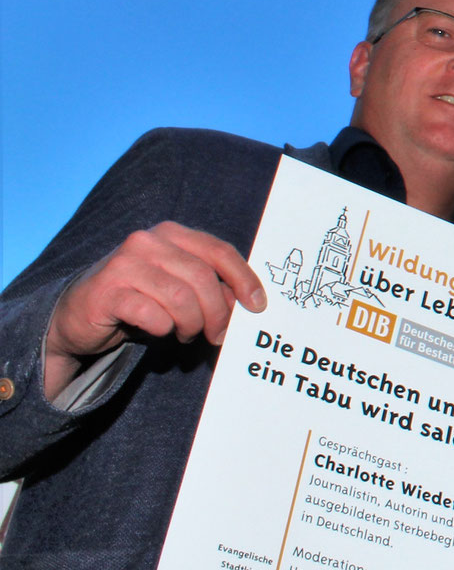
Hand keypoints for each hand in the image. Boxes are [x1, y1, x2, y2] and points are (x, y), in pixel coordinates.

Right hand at [43, 223, 265, 399]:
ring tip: (186, 333)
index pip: (219, 251)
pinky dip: (163, 328)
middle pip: (202, 278)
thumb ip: (211, 288)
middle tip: (218, 335)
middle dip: (218, 313)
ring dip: (191, 324)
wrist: (80, 315)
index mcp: (171, 234)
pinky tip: (159, 330)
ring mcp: (123, 264)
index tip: (258, 306)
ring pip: (180, 298)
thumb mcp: (179, 288)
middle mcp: (146, 242)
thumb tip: (247, 304)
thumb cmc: (139, 300)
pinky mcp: (106, 292)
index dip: (243, 279)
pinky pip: (152, 315)